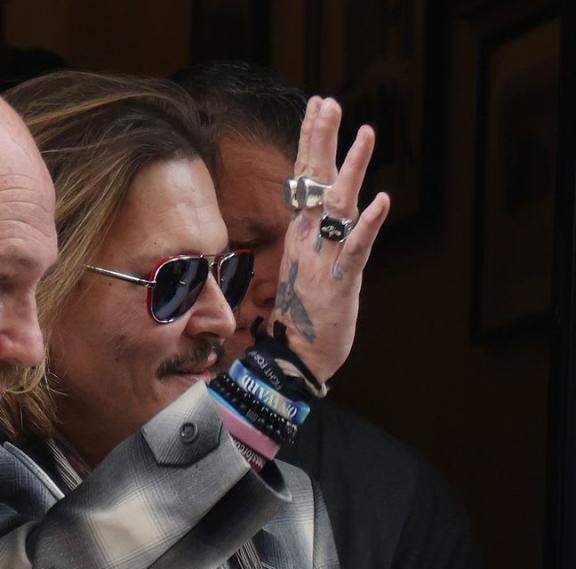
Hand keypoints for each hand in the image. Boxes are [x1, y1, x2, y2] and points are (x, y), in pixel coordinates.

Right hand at [265, 96, 389, 383]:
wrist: (296, 358)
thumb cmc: (302, 316)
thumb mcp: (304, 267)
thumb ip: (309, 237)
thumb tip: (311, 211)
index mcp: (300, 235)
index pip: (304, 179)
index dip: (311, 142)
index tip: (316, 105)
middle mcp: (309, 241)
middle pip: (315, 182)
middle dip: (322, 140)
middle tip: (327, 101)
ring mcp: (324, 260)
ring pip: (338, 207)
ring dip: (351, 169)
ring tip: (365, 132)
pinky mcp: (340, 282)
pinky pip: (356, 250)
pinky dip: (368, 225)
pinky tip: (381, 200)